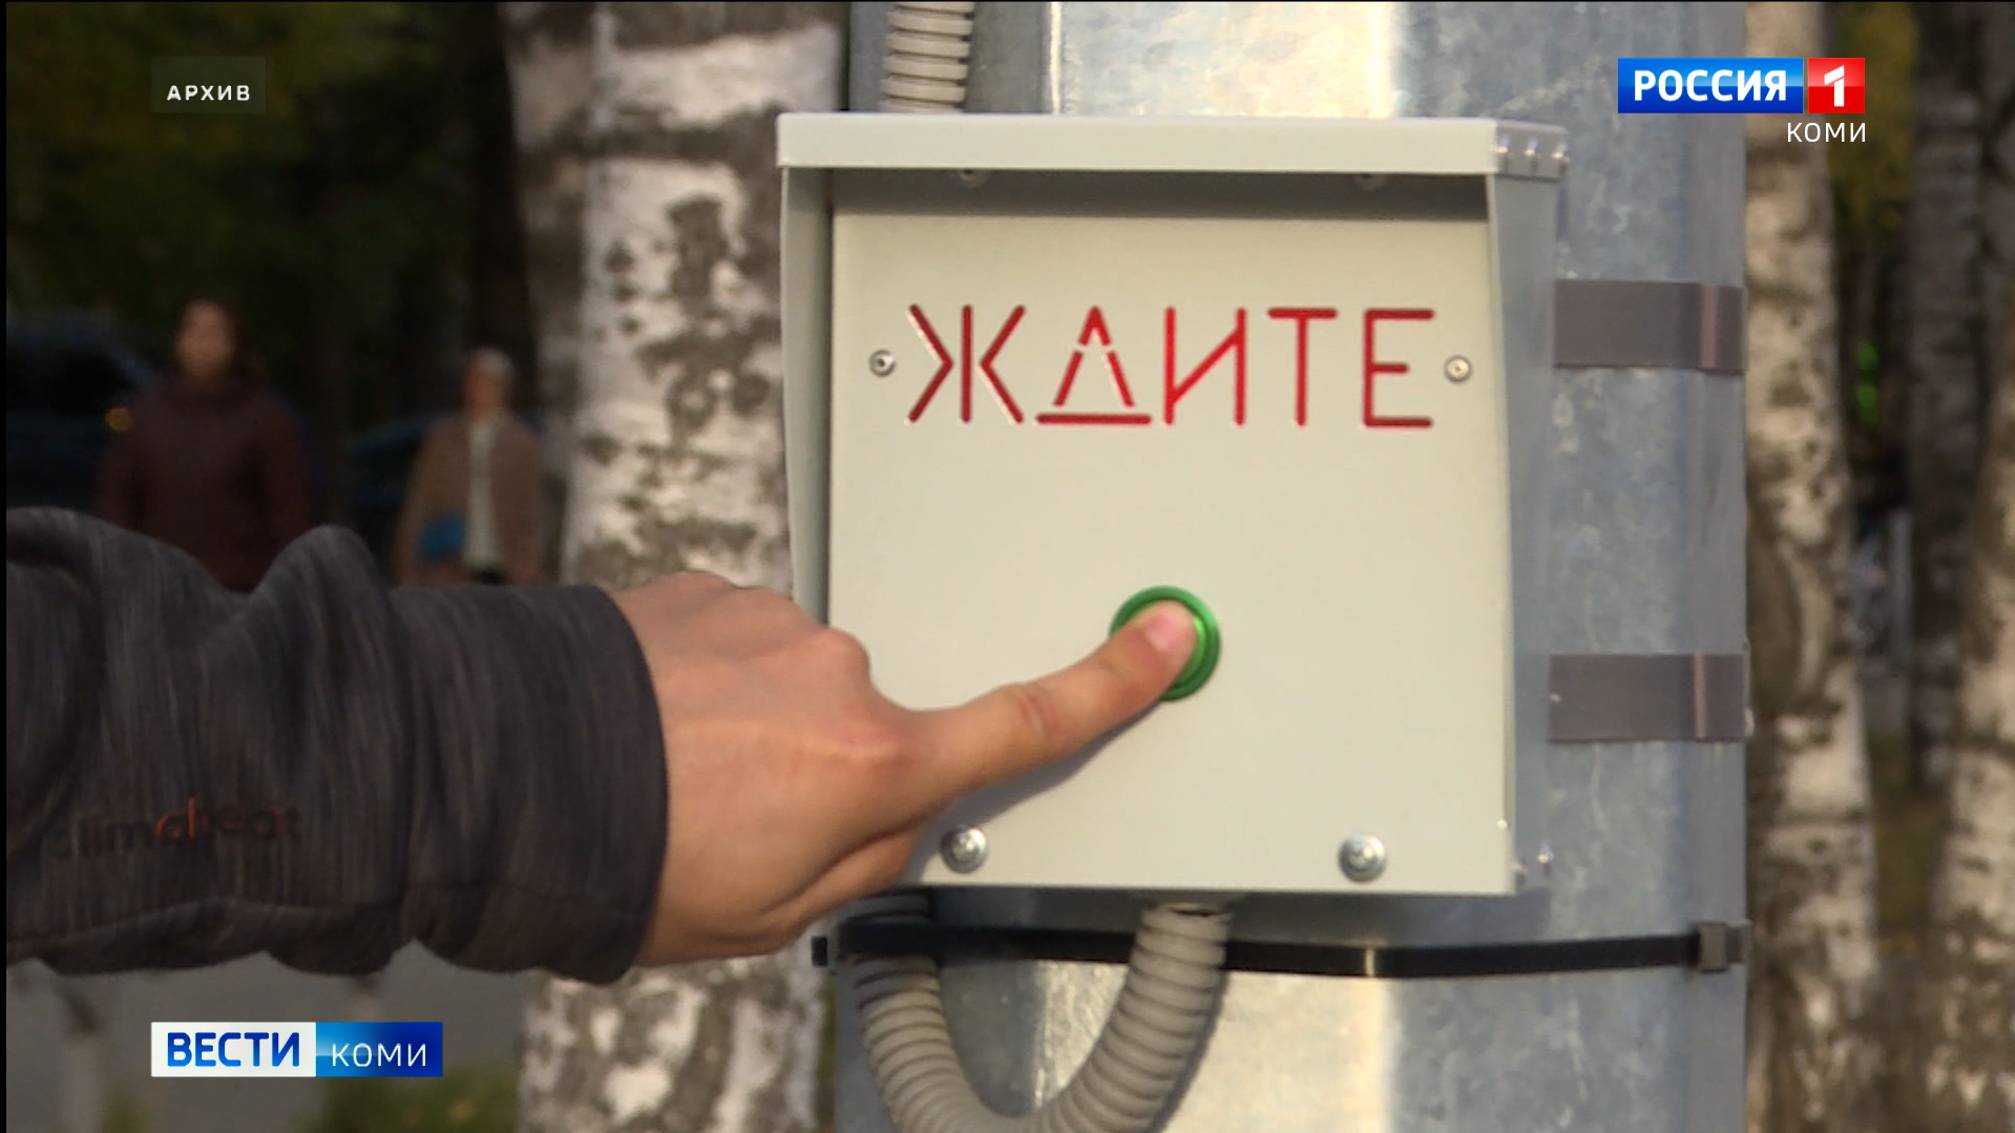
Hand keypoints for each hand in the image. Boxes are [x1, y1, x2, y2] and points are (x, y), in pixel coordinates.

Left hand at [610, 574, 1196, 964]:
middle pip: (882, 724)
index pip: (1024, 722)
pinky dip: (711, 685)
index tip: (1168, 636)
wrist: (501, 777)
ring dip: (757, 725)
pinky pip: (742, 644)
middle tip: (738, 821)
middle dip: (833, 768)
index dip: (1111, 684)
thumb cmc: (628, 864)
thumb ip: (868, 864)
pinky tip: (655, 728)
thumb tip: (904, 821)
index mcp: (871, 763)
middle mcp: (837, 674)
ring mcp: (772, 622)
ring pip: (802, 685)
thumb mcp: (773, 915)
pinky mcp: (712, 590)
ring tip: (676, 776)